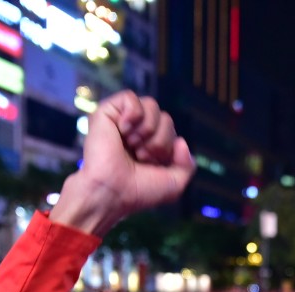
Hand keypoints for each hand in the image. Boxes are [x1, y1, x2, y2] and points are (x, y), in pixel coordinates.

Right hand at [51, 92, 194, 236]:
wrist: (112, 191)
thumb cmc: (138, 191)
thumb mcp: (174, 184)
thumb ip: (187, 165)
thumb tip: (181, 140)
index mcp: (149, 144)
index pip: (171, 129)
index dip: (168, 147)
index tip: (152, 164)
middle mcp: (136, 131)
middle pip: (165, 117)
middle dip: (159, 141)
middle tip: (141, 157)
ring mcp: (122, 121)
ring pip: (151, 105)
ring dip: (147, 130)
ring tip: (132, 146)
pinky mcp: (106, 113)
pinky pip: (130, 97)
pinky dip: (133, 115)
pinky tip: (124, 131)